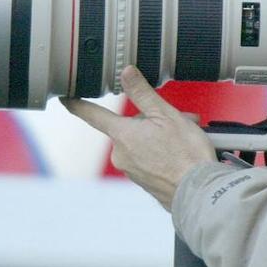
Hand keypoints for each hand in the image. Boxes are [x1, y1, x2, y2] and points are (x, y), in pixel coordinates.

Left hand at [62, 66, 216, 209]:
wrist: (200, 193)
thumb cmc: (185, 155)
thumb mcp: (166, 115)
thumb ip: (143, 93)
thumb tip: (126, 73)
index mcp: (123, 136)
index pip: (94, 115)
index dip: (78, 105)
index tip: (66, 99)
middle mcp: (122, 155)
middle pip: (132, 127)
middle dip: (154, 120)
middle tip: (182, 120)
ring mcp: (132, 171)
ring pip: (143, 143)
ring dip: (163, 136)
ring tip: (187, 139)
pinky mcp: (145, 182)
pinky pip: (150, 159)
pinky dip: (165, 153)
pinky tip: (183, 154)